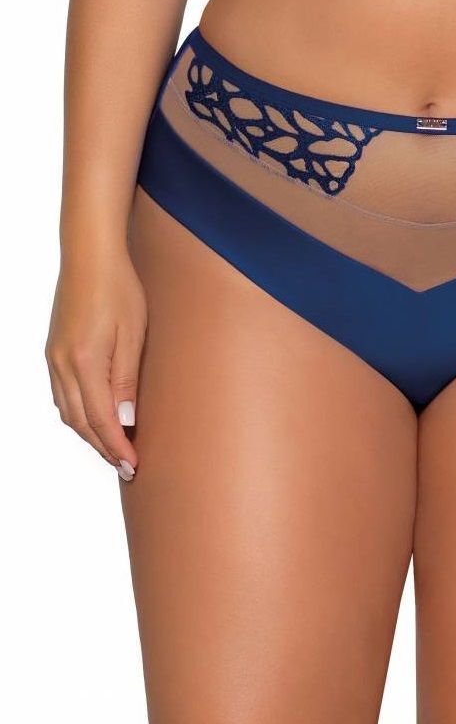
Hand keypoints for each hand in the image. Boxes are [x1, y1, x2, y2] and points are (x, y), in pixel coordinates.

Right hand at [46, 250, 145, 480]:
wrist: (89, 256)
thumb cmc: (120, 290)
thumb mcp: (134, 335)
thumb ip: (127, 380)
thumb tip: (126, 422)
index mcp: (83, 361)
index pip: (100, 420)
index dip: (117, 446)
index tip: (133, 465)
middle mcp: (61, 364)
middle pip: (79, 422)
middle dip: (103, 447)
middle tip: (127, 467)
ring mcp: (53, 358)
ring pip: (67, 411)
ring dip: (89, 434)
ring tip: (114, 450)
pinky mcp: (53, 351)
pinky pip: (62, 395)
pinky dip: (78, 415)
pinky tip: (95, 420)